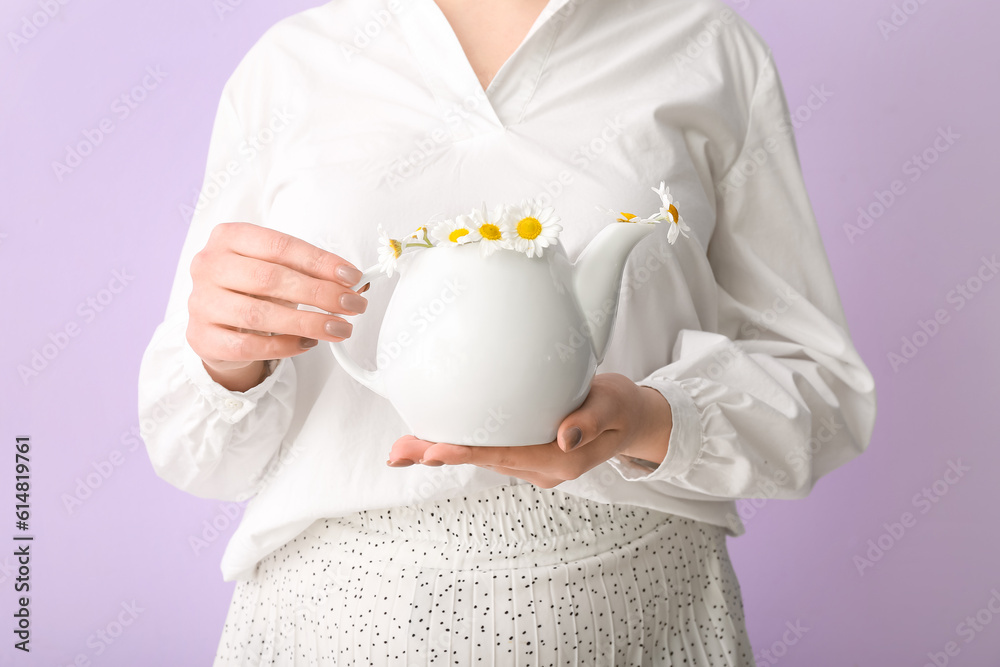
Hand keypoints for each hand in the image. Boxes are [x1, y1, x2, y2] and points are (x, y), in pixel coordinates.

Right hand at [187, 222, 369, 390]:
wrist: (219, 321)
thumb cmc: (252, 289)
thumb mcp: (278, 269)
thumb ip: (310, 272)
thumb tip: (353, 284)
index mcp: (229, 237)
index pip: (280, 246)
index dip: (320, 262)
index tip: (352, 277)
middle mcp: (209, 265)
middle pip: (269, 278)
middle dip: (319, 293)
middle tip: (352, 304)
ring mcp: (201, 302)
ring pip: (258, 315)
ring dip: (306, 322)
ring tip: (338, 327)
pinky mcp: (201, 337)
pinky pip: (247, 346)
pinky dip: (283, 346)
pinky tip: (307, 343)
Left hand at [386, 373, 672, 487]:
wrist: (631, 419)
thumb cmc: (622, 408)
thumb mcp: (615, 405)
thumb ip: (590, 420)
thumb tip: (563, 438)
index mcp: (559, 461)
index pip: (505, 456)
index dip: (467, 453)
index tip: (433, 451)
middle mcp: (540, 468)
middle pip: (482, 461)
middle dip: (439, 456)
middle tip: (398, 452)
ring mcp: (532, 463)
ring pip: (481, 457)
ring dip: (442, 451)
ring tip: (402, 448)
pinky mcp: (526, 451)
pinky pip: (489, 448)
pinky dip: (460, 441)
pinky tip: (433, 433)